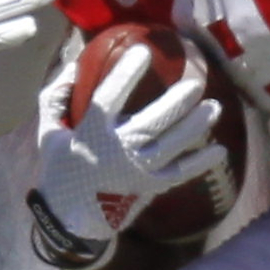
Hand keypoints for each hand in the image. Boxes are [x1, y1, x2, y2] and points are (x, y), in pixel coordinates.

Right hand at [23, 48, 218, 269]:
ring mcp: (137, 171)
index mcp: (90, 134)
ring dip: (195, 126)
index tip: (143, 51)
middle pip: (151, 123)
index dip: (126, 74)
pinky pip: (180, 174)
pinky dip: (200, 163)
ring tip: (214, 107)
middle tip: (195, 84)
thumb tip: (72, 65)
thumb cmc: (60, 168)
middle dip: (175, 103)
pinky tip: (220, 150)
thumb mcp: (49, 132)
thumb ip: (56, 97)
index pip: (109, 98)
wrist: (70, 218)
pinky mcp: (150, 187)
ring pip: (171, 146)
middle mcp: (117, 152)